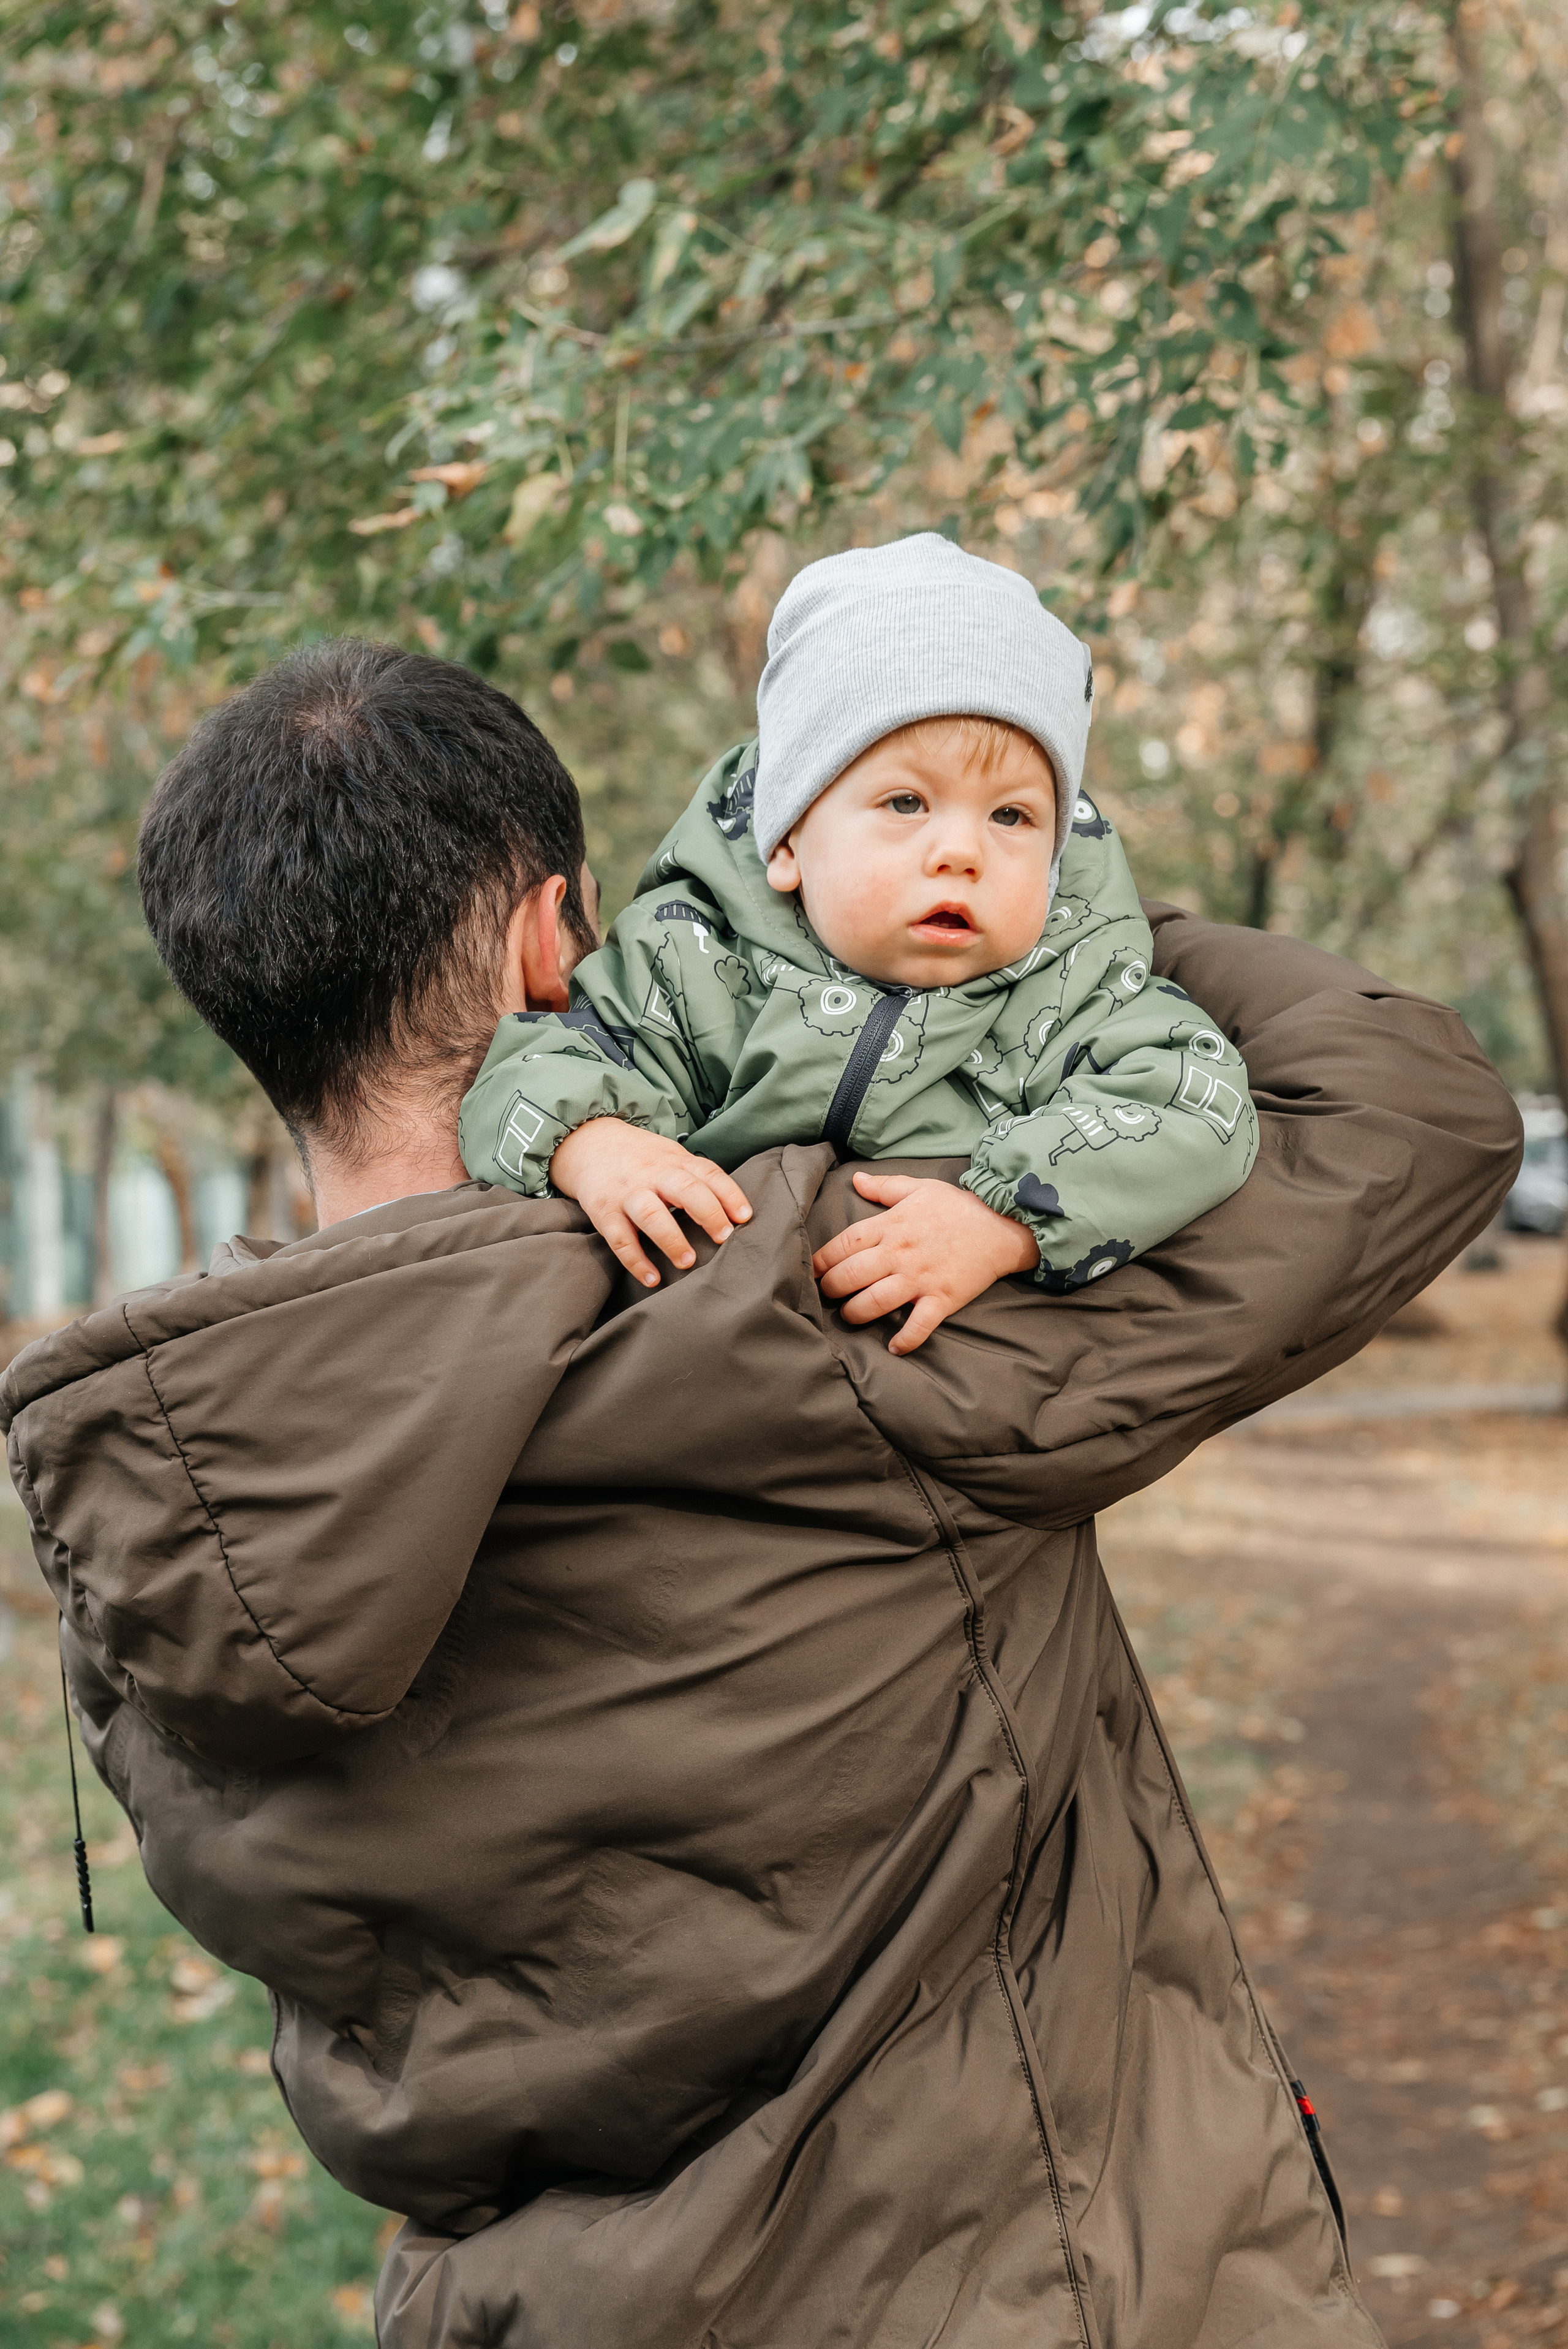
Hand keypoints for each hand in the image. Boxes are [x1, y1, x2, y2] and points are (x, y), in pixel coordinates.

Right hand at [550, 1118, 751, 1287]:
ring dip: (671, 1238)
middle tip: (724, 1238)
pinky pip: (620, 1239)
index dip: (729, 1194)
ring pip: (651, 1214)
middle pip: (685, 1189)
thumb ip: (696, 1178)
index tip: (745, 1217)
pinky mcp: (604, 1212)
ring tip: (688, 1261)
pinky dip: (636, 1260)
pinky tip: (652, 1278)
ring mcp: (627, 1192)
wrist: (589, 1143)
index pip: (708, 1173)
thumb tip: (734, 1213)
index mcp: (675, 1160)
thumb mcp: (670, 1157)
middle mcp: (653, 1174)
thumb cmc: (642, 1159)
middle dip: (707, 1213)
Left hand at [811, 1172, 1038, 1355]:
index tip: (813, 1270)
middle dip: (832, 1289)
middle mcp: (900, 1253)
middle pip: (852, 1275)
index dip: (823, 1259)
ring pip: (876, 1302)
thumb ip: (884, 1186)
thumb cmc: (958, 1207)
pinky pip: (919, 1325)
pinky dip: (906, 1340)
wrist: (1002, 1224)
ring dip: (856, 1313)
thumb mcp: (919, 1188)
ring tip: (850, 1316)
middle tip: (827, 1295)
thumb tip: (856, 1178)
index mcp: (891, 1225)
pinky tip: (894, 1347)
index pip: (844, 1244)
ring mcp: (921, 1278)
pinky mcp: (942, 1298)